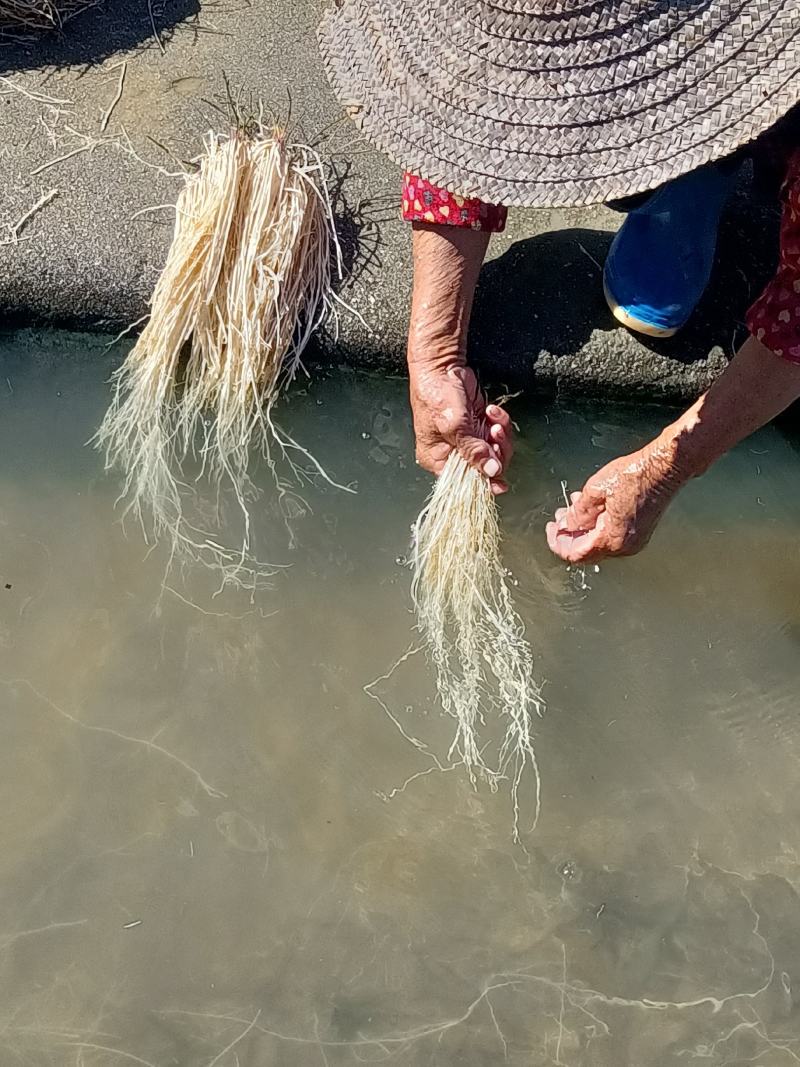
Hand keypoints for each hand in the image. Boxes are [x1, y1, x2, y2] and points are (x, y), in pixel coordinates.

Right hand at [409, 364, 512, 493]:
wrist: (441, 367)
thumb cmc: (436, 395)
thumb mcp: (454, 426)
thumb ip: (473, 450)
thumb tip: (491, 470)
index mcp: (438, 460)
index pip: (465, 482)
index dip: (484, 482)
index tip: (500, 482)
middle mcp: (453, 454)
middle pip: (485, 468)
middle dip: (496, 452)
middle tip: (494, 435)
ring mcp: (468, 440)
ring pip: (496, 452)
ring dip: (500, 436)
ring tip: (492, 420)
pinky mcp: (479, 426)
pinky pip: (498, 434)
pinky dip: (500, 423)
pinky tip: (491, 410)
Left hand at [546, 442, 683, 562]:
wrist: (666, 468)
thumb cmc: (635, 475)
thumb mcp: (595, 490)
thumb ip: (577, 513)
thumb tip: (566, 526)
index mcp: (612, 539)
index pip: (576, 554)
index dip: (558, 543)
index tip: (551, 530)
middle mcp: (625, 546)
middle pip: (587, 550)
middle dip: (570, 534)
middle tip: (559, 519)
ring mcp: (635, 541)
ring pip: (599, 543)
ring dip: (583, 528)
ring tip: (573, 508)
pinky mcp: (640, 532)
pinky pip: (612, 536)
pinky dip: (598, 525)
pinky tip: (592, 508)